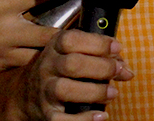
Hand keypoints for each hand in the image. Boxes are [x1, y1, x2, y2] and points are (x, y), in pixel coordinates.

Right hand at [15, 28, 132, 120]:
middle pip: (72, 64)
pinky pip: (62, 119)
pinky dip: (83, 119)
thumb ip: (101, 56)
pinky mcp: (47, 113)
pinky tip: (100, 116)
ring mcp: (45, 90)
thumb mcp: (74, 54)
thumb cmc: (59, 69)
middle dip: (100, 67)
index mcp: (56, 47)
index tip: (116, 47)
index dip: (97, 43)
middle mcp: (48, 67)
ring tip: (112, 93)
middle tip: (117, 70)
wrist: (26, 93)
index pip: (72, 39)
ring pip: (65, 89)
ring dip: (94, 91)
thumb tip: (127, 71)